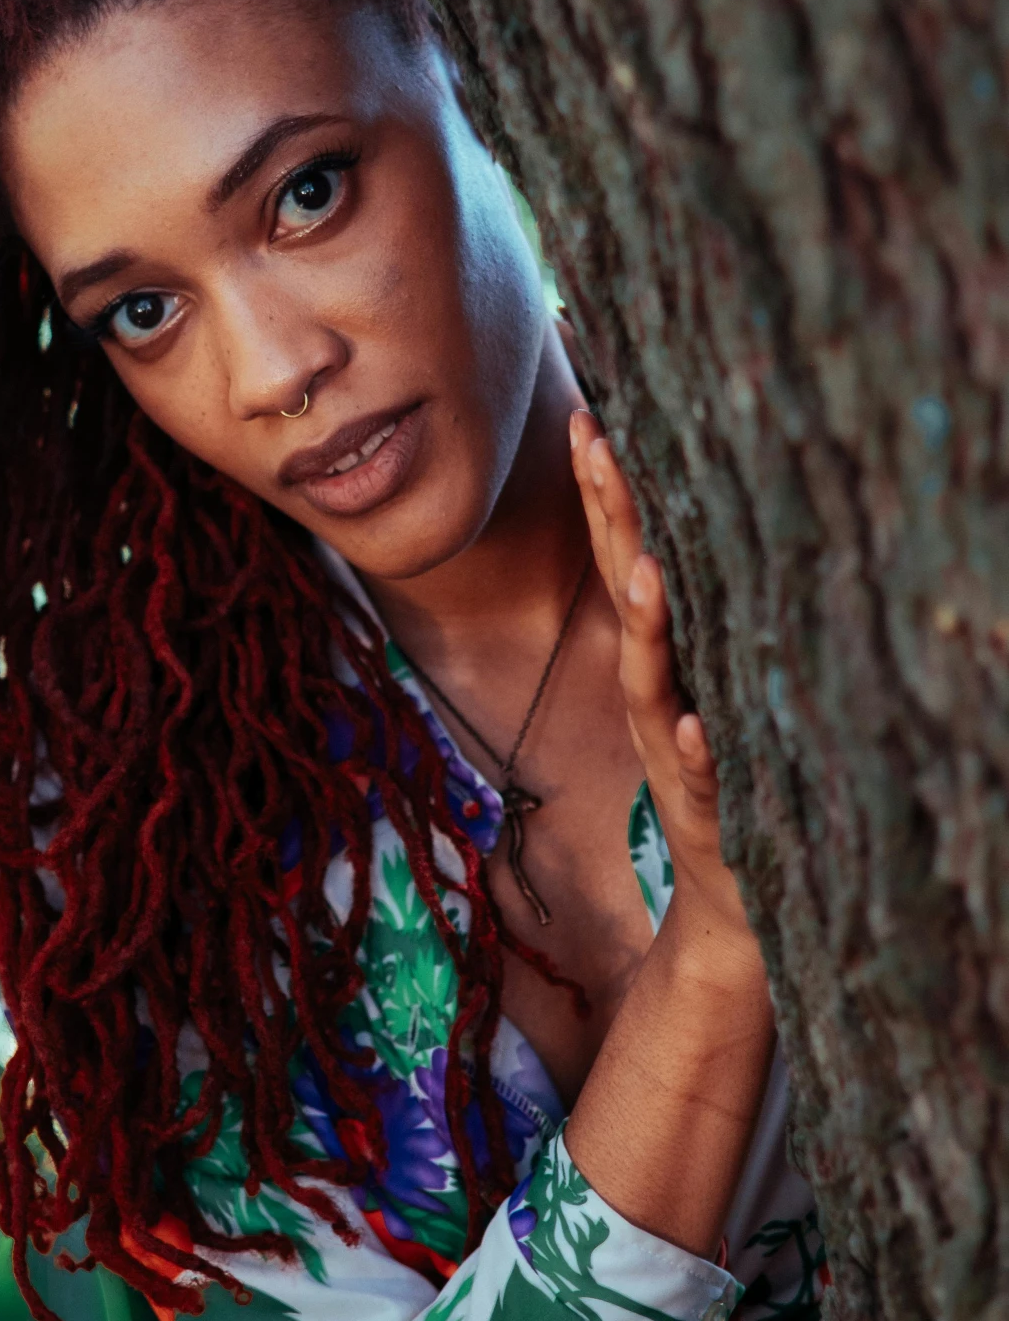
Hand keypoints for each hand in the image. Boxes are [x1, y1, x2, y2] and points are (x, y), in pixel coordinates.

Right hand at [569, 411, 755, 963]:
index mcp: (655, 657)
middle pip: (626, 592)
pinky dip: (690, 747)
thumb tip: (662, 540)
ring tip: (647, 574)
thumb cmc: (712, 779)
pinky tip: (692, 725)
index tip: (590, 422)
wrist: (731, 897)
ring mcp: (673, 744)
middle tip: (598, 449)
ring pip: (653, 676)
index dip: (603, 493)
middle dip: (611, 519)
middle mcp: (655, 691)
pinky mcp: (708, 803)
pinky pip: (696, 772)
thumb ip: (674, 627)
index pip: (621, 558)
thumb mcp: (691, 689)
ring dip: (648, 625)